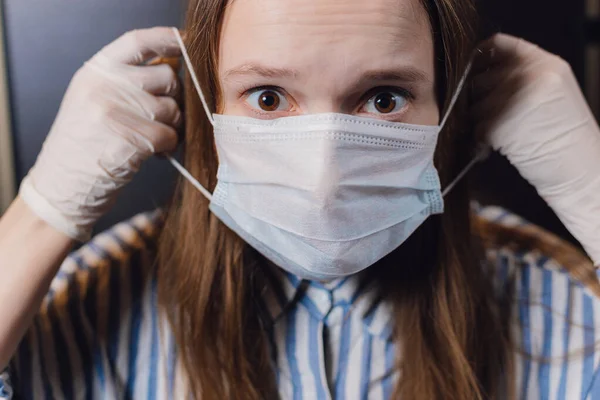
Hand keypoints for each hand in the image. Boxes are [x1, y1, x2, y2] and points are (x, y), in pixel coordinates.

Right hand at [19, 27, 181, 240]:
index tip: (186, 45)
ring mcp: (116, 110)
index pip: (139, 42)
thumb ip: (128, 80)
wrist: (62, 185)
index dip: (168, 40)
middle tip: (162, 119)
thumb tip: (175, 67)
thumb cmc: (84, 145)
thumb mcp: (94, 99)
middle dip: (175, 99)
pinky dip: (168, 147)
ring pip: (173, 108)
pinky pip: (170, 135)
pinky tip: (153, 154)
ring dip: (172, 127)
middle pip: (168, 77)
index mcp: (97, 71)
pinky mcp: (129, 137)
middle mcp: (106, 84)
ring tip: (152, 140)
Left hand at [472, 33, 599, 265]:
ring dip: (481, 123)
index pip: (501, 45)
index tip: (473, 69)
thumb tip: (478, 74)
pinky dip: (482, 141)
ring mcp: (516, 99)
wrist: (581, 168)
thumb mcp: (552, 91)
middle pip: (481, 78)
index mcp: (546, 63)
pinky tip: (499, 147)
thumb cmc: (564, 134)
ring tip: (504, 134)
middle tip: (497, 118)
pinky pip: (477, 129)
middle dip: (480, 99)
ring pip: (475, 106)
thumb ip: (522, 76)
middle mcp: (531, 76)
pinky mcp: (502, 125)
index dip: (481, 57)